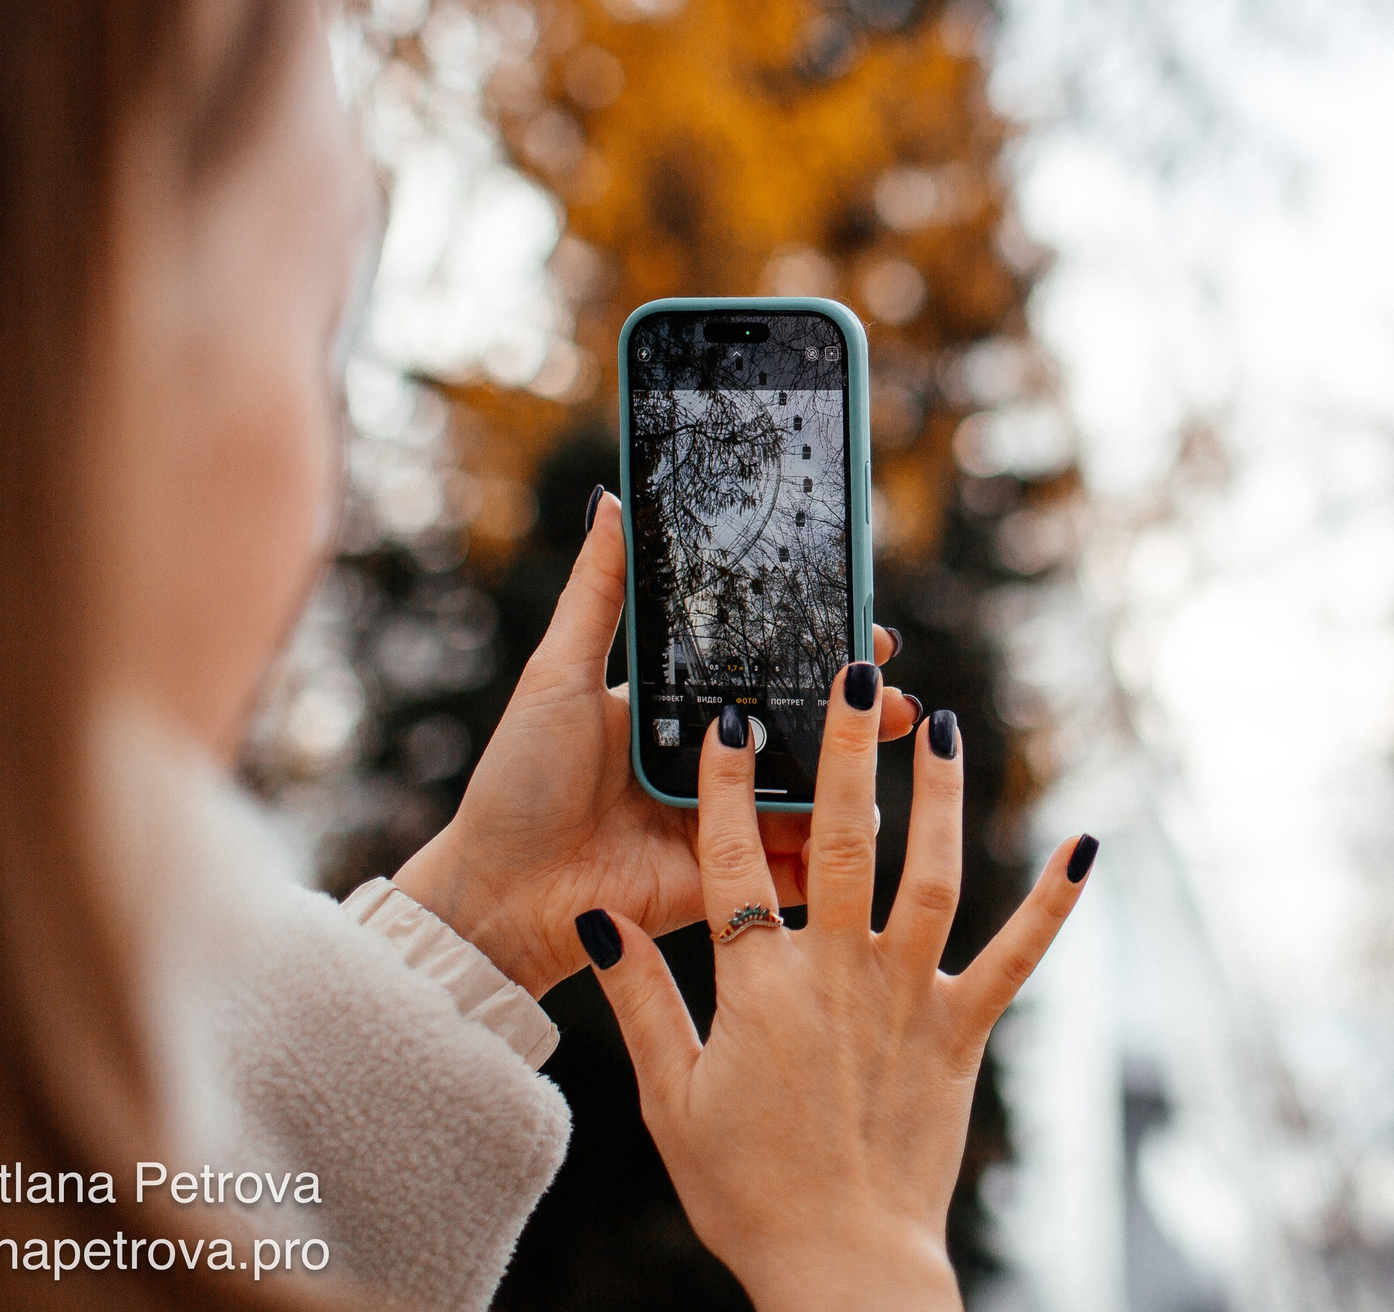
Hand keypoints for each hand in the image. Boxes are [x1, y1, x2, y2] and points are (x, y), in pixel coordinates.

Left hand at [393, 489, 921, 996]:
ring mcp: (723, 822)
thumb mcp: (556, 675)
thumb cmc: (517, 781)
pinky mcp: (728, 881)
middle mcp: (708, 763)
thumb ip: (595, 594)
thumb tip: (610, 500)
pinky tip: (872, 817)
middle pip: (802, 728)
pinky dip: (834, 845)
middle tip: (894, 691)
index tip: (862, 625)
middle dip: (857, 708)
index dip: (815, 645)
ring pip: (812, 792)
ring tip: (895, 739)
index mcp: (676, 710)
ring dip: (859, 768)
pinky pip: (793, 863)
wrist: (498, 894)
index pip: (762, 667)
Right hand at [574, 667, 1095, 1310]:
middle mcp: (836, 975)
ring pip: (927, 876)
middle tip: (854, 680)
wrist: (842, 1264)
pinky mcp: (962, 1031)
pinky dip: (1051, 903)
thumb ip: (641, 1000)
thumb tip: (602, 919)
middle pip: (835, 842)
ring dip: (938, 798)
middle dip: (842, 754)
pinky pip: (1015, 957)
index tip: (725, 716)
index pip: (728, 864)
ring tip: (942, 728)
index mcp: (758, 989)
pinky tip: (1083, 846)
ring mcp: (906, 998)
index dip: (720, 786)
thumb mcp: (671, 1099)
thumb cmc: (748, 1189)